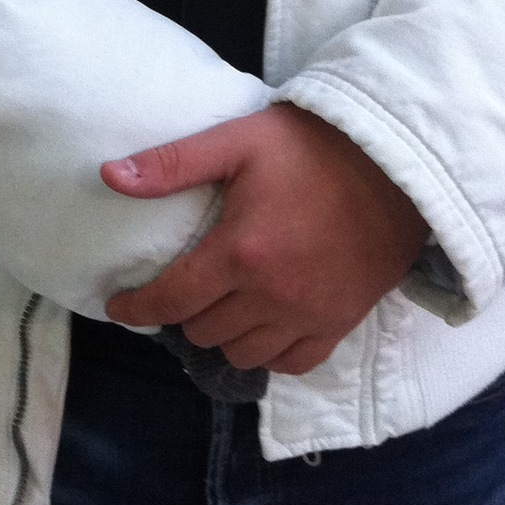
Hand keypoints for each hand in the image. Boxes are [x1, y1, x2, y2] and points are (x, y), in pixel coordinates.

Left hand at [100, 104, 428, 375]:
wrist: (395, 166)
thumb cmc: (311, 147)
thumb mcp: (237, 141)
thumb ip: (173, 163)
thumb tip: (109, 176)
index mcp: (240, 252)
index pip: (172, 299)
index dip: (137, 309)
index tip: (118, 308)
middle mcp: (272, 295)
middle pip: (204, 330)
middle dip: (182, 313)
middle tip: (180, 289)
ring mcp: (309, 315)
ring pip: (244, 354)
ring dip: (222, 335)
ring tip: (217, 307)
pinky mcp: (341, 323)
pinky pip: (293, 363)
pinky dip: (269, 352)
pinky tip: (260, 328)